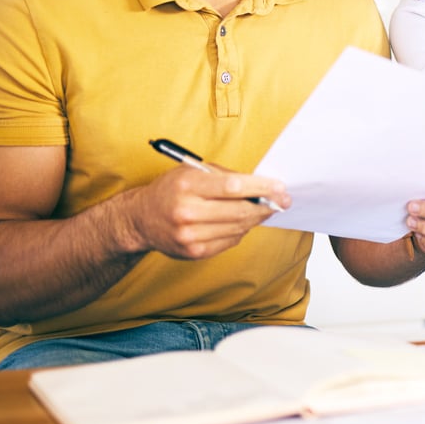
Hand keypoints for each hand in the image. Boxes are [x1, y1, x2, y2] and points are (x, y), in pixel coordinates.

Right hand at [130, 165, 290, 260]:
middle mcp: (187, 212)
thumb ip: (225, 176)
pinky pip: (230, 241)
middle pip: (239, 211)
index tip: (280, 187)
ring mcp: (190, 236)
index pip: (233, 187)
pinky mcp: (194, 252)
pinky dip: (241, 231)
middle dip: (267, 205)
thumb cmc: (172, 190)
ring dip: (257, 218)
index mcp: (187, 185)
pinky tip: (244, 222)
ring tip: (266, 209)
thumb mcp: (192, 171)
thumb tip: (262, 185)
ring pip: (238, 228)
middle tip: (283, 200)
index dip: (261, 187)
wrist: (141, 219)